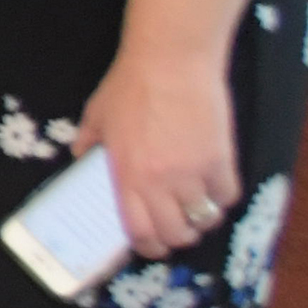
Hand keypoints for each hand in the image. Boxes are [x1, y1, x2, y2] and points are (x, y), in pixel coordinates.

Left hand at [78, 54, 240, 263]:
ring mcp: (193, 172)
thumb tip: (81, 158)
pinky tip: (214, 187)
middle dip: (176, 238)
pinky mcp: (221, 159)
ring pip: (204, 218)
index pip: (139, 231)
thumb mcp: (97, 115)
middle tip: (176, 229)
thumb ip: (89, 142)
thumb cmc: (130, 85)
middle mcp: (160, 181)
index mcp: (127, 174)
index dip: (147, 246)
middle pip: (175, 233)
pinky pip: (226, 196)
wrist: (171, 61)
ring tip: (196, 210)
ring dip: (201, 220)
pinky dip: (221, 198)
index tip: (150, 246)